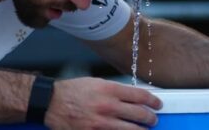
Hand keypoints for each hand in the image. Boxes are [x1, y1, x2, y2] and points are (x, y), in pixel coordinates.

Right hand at [44, 77, 162, 128]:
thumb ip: (114, 91)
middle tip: (153, 119)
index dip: (153, 101)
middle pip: (140, 114)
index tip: (157, 104)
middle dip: (151, 118)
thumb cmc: (72, 91)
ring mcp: (102, 123)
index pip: (140, 96)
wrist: (51, 103)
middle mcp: (108, 106)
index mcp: (109, 90)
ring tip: (144, 129)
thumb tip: (132, 97)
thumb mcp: (95, 83)